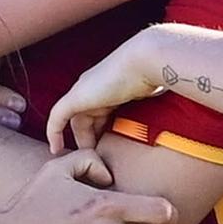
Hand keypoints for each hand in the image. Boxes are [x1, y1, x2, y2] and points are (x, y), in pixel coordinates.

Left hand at [47, 24, 183, 152]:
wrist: (147, 60)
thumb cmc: (156, 76)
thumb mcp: (152, 98)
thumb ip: (151, 111)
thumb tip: (168, 127)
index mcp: (110, 87)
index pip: (100, 114)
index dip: (101, 134)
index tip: (107, 153)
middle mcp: (94, 88)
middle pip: (85, 121)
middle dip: (89, 142)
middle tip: (96, 163)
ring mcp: (83, 91)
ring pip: (73, 121)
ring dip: (78, 142)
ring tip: (82, 162)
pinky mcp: (76, 96)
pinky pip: (57, 117)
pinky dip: (54, 132)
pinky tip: (55, 149)